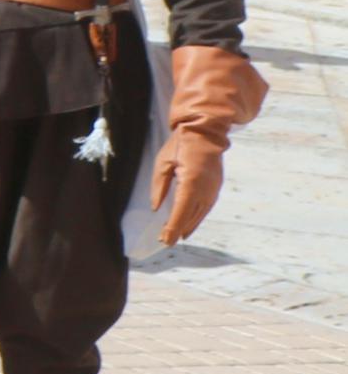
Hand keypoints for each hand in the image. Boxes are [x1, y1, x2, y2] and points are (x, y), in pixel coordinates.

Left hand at [148, 132, 227, 248]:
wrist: (205, 132)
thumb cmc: (180, 145)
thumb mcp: (163, 163)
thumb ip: (159, 187)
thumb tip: (156, 208)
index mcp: (191, 182)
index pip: (180, 211)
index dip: (173, 228)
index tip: (165, 240)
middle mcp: (205, 189)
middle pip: (191, 216)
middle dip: (179, 230)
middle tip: (166, 241)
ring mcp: (214, 188)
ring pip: (201, 214)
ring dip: (189, 226)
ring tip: (177, 236)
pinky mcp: (216, 187)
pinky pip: (206, 207)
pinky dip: (198, 217)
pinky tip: (190, 223)